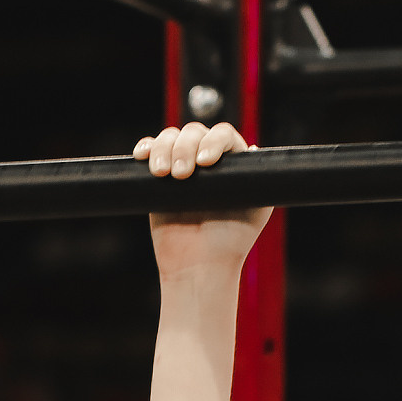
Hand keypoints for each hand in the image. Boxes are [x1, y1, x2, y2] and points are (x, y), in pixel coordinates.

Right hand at [133, 119, 271, 281]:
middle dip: (185, 147)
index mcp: (232, 163)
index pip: (222, 135)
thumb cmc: (230, 243)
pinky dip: (146, 148)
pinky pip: (150, 151)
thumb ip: (258, 179)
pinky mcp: (158, 179)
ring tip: (162, 174)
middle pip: (194, 132)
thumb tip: (254, 147)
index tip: (206, 163)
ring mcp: (181, 166)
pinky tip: (143, 156)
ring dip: (163, 148)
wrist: (198, 268)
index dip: (213, 142)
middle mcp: (207, 160)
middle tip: (182, 176)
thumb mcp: (256, 209)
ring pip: (170, 138)